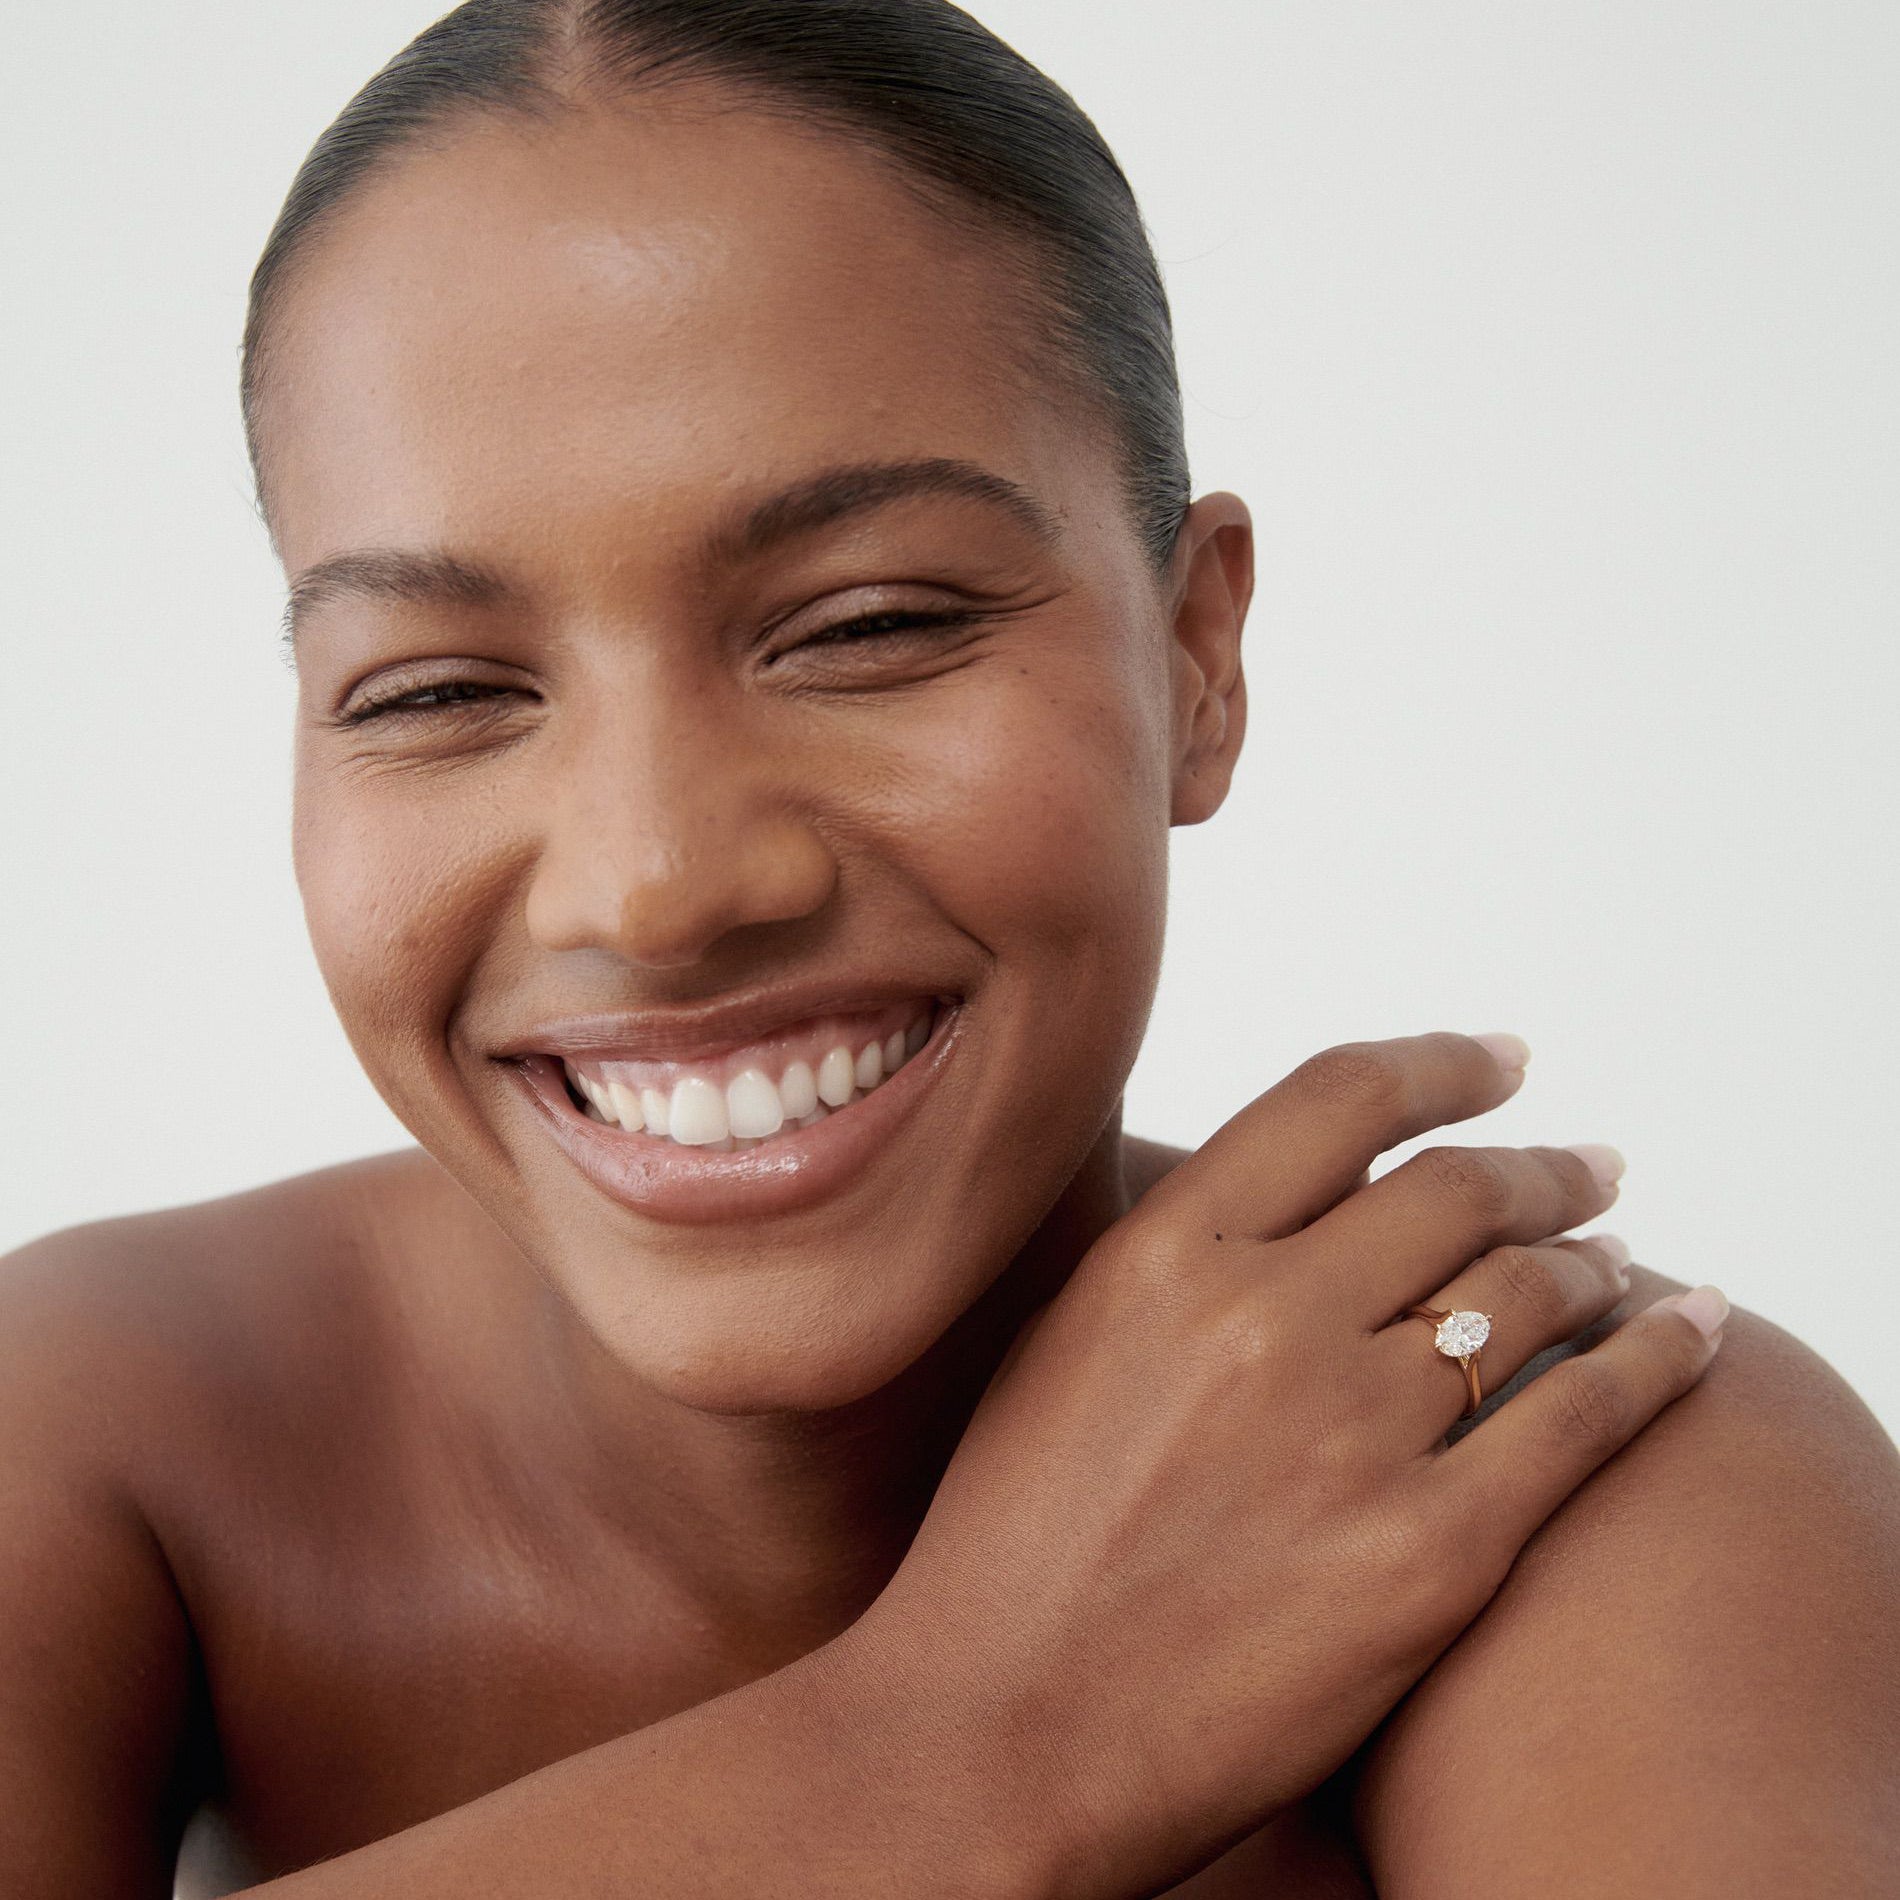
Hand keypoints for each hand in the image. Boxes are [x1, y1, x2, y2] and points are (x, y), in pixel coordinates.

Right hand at [840, 1033, 1724, 1898]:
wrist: (1002, 1732)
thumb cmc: (1013, 1541)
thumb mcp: (1068, 1342)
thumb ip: (1181, 1251)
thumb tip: (1300, 1194)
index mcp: (1164, 1252)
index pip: (1343, 1098)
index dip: (1443, 1064)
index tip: (1497, 1059)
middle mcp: (1264, 1317)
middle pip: (1457, 1186)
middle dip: (1543, 1165)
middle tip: (1588, 1167)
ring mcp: (1351, 1434)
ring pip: (1528, 1291)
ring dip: (1590, 1256)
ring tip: (1613, 1258)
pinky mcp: (1428, 1553)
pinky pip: (1583, 1420)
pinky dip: (1658, 1357)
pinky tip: (1690, 1326)